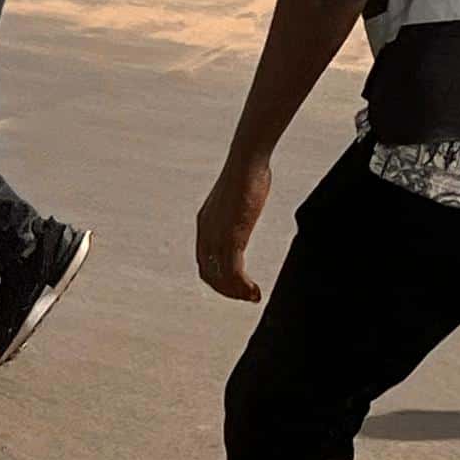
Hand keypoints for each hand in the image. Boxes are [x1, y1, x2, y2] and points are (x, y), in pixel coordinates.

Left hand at [195, 154, 272, 302]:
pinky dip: (243, 287)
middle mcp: (206, 234)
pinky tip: (255, 291)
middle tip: (246, 297)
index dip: (217, 278)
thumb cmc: (248, 172)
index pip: (204, 261)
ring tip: (253, 298)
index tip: (236, 285)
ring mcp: (217, 238)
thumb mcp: (237, 195)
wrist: (246, 162)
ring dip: (237, 293)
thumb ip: (238, 206)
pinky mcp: (231, 239)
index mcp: (204, 223)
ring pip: (221, 278)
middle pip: (209, 274)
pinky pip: (234, 273)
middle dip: (227, 290)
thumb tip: (250, 197)